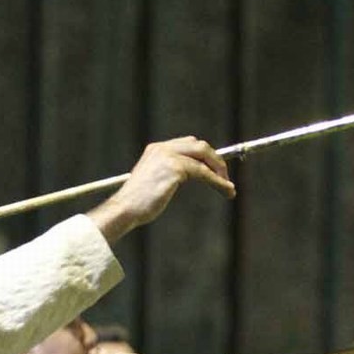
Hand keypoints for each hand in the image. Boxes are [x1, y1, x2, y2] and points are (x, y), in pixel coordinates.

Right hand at [86, 138, 235, 243]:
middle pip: (199, 146)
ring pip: (204, 157)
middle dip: (216, 160)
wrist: (125, 209)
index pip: (189, 143)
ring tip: (229, 188)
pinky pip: (204, 172)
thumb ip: (168, 173)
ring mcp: (169, 157)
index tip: (216, 169)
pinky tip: (226, 190)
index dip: (205, 155)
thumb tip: (188, 176)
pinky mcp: (175, 168)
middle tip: (225, 178)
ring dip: (220, 172)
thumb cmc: (137, 203)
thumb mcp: (152, 181)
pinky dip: (218, 182)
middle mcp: (163, 148)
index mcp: (156, 149)